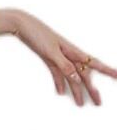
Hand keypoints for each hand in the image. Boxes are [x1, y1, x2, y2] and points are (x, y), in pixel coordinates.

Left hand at [0, 8, 116, 105]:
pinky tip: (60, 92)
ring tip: (80, 103)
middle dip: (92, 89)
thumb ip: (64, 65)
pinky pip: (57, 73)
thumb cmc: (38, 35)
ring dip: (76, 90)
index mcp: (73, 52)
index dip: (107, 71)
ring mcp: (59, 57)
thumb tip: (78, 79)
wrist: (22, 26)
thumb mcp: (51, 51)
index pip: (94, 64)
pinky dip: (59, 82)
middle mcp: (69, 55)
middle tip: (98, 102)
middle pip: (84, 75)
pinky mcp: (49, 58)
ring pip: (71, 77)